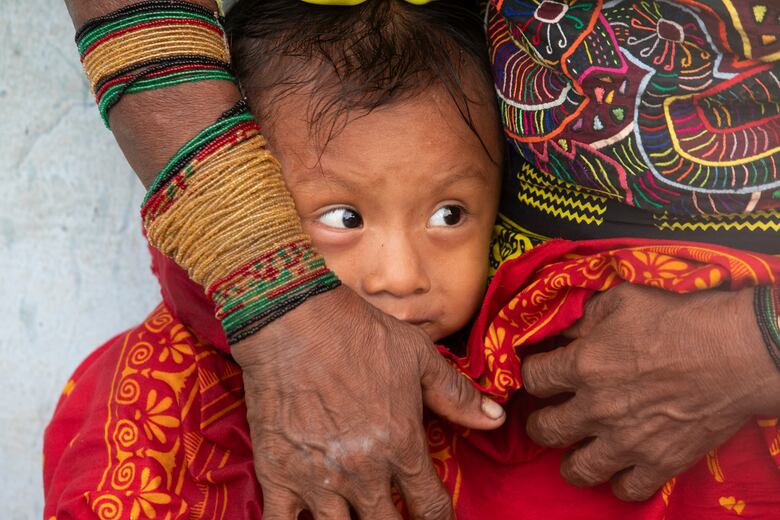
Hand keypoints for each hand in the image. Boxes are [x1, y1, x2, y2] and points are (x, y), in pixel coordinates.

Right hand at [232, 285, 504, 518]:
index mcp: (401, 446)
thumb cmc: (359, 334)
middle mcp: (363, 473)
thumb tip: (495, 419)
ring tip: (355, 512)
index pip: (431, 508)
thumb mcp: (419, 357)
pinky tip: (307, 518)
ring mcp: (317, 479)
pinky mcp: (276, 475)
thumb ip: (457, 395)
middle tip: (395, 512)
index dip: (439, 519)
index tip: (434, 515)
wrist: (293, 320)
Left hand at [521, 284, 779, 501]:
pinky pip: (626, 489)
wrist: (738, 351)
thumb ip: (585, 316)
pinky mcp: (660, 462)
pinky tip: (620, 467)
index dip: (532, 374)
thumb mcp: (623, 299)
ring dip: (571, 459)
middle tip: (550, 414)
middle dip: (539, 422)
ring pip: (577, 470)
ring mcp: (627, 440)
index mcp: (583, 365)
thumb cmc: (680, 318)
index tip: (541, 374)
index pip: (532, 378)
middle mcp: (597, 407)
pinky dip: (619, 481)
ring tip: (577, 447)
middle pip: (543, 429)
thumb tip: (564, 331)